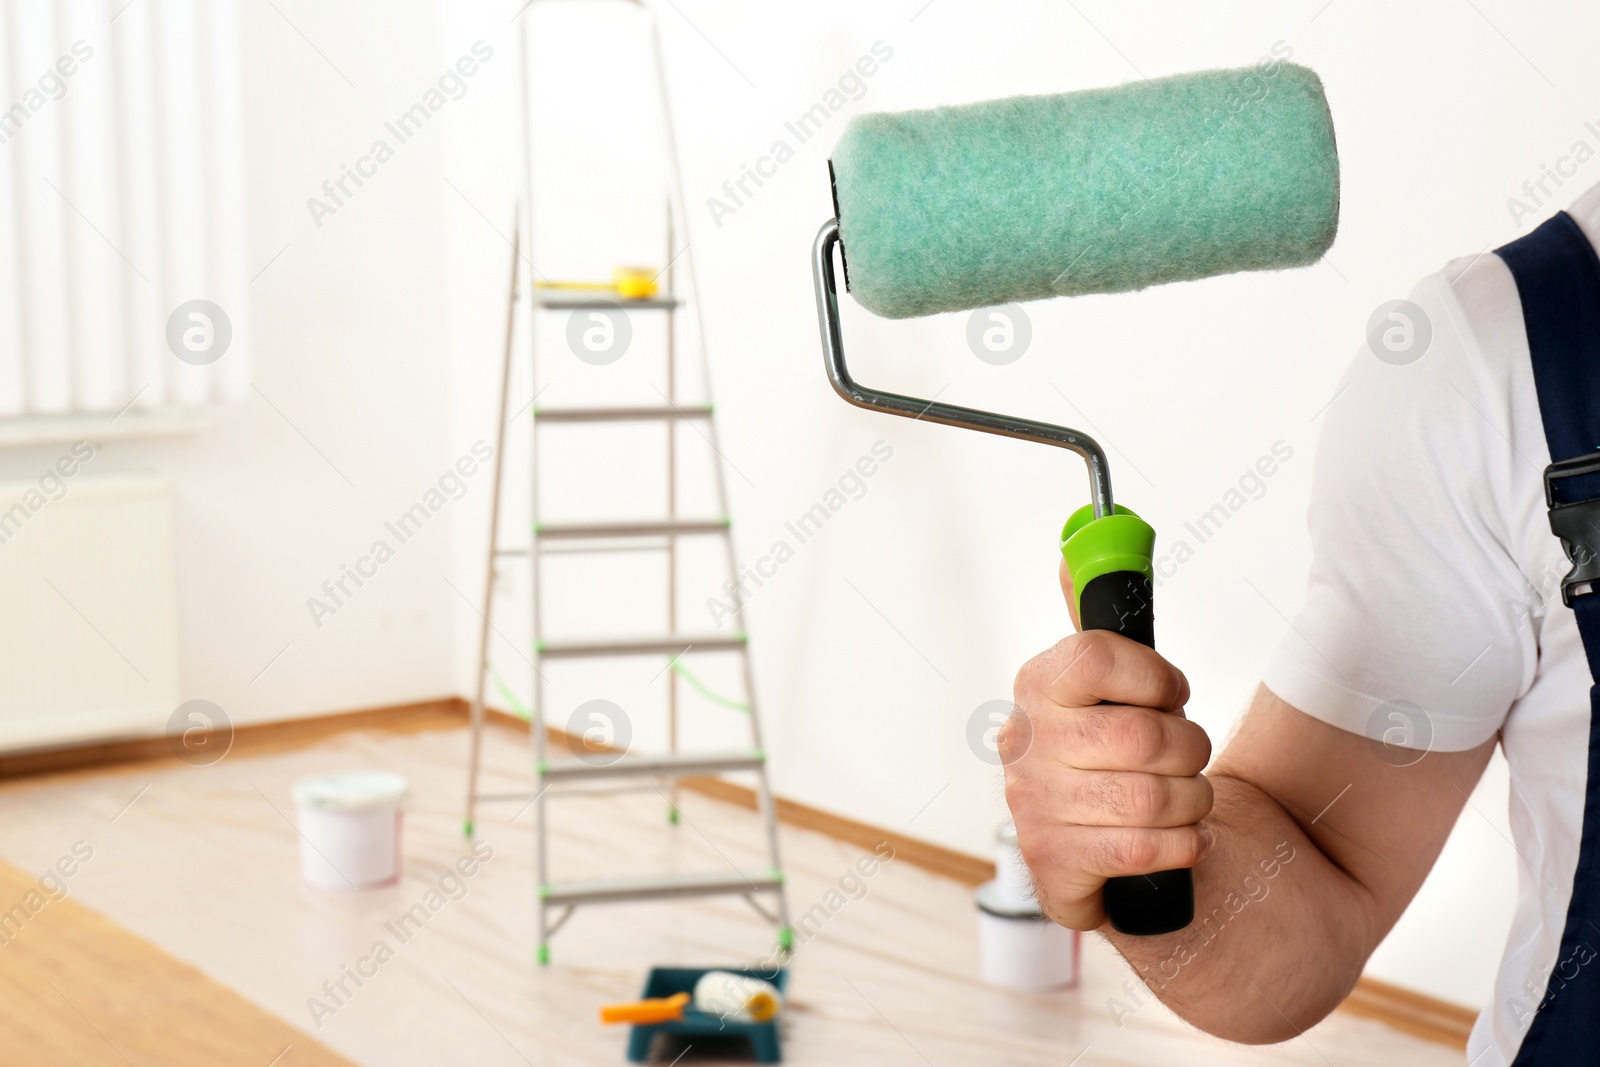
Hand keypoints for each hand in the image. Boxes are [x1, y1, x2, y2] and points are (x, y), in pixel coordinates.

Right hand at [1002, 562, 1213, 930]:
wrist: (1106, 853)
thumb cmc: (1116, 758)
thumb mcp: (1107, 686)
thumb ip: (1098, 621)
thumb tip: (1079, 545)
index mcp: (1037, 688)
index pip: (1094, 656)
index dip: (1154, 677)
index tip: (1172, 693)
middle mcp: (1025, 746)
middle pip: (1139, 735)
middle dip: (1189, 748)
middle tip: (1188, 755)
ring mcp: (1032, 808)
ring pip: (1151, 797)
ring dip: (1193, 801)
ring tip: (1187, 799)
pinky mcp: (1054, 866)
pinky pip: (1142, 849)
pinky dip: (1183, 845)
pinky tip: (1182, 838)